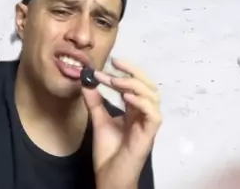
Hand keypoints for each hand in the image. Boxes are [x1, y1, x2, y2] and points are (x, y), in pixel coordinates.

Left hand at [82, 58, 161, 188]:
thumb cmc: (108, 153)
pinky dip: (142, 102)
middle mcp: (144, 112)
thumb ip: (95, 103)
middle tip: (116, 63)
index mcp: (135, 109)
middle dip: (133, 71)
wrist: (109, 177)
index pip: (136, 83)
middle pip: (147, 84)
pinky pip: (153, 113)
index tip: (110, 62)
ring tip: (116, 81)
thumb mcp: (99, 122)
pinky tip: (127, 97)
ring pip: (152, 94)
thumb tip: (87, 82)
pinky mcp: (150, 133)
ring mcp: (149, 122)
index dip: (125, 71)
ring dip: (134, 84)